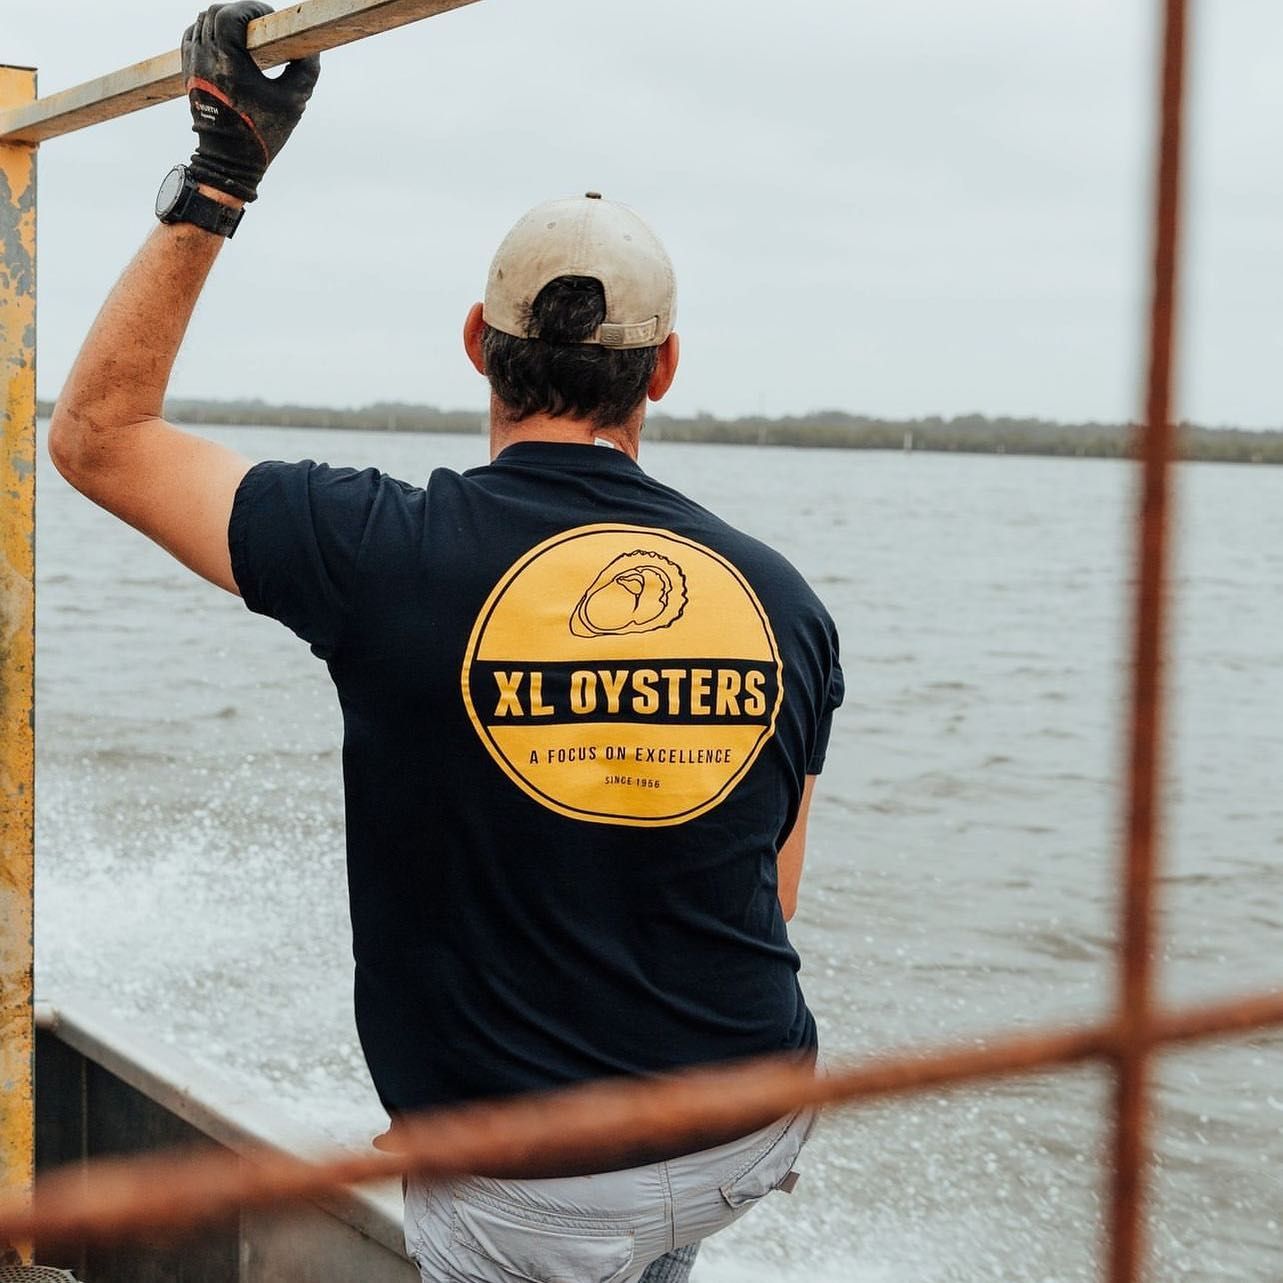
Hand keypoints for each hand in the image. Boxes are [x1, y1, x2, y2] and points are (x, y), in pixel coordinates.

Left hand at [182, 2, 319, 202]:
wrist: (228, 162)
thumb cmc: (262, 133)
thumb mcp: (294, 102)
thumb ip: (305, 69)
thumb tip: (308, 47)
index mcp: (228, 63)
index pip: (231, 14)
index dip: (252, 8)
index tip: (269, 18)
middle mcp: (205, 59)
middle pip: (214, 12)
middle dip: (239, 11)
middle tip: (259, 24)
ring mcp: (192, 65)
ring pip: (201, 22)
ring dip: (223, 21)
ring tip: (244, 35)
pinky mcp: (187, 72)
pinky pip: (192, 36)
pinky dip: (208, 32)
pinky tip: (227, 44)